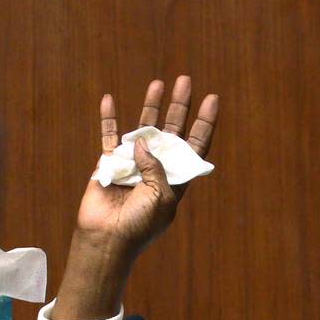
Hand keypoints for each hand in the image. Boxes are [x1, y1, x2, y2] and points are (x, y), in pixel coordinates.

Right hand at [51, 75, 218, 319]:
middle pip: (172, 129)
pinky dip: (109, 118)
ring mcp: (133, 162)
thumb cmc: (140, 224)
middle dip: (180, 106)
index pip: (195, 145)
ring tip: (159, 84)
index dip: (204, 123)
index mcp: (176, 177)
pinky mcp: (109, 162)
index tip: (212, 99)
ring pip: (144, 127)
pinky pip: (109, 135)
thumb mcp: (162, 197)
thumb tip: (143, 142)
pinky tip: (109, 99)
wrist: (108, 238)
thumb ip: (158, 167)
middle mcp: (157, 167)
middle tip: (185, 81)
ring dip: (151, 105)